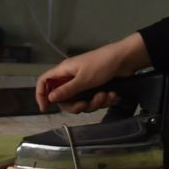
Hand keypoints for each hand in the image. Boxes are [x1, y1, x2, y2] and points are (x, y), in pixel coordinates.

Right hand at [35, 33, 149, 112]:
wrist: (127, 59)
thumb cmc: (102, 65)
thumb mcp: (83, 79)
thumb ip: (66, 90)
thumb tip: (50, 98)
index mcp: (64, 71)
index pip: (44, 82)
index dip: (41, 94)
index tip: (45, 108)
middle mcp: (72, 78)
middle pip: (64, 98)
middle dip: (76, 105)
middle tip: (85, 105)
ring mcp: (85, 83)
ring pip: (81, 102)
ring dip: (94, 103)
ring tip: (105, 96)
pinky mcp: (97, 88)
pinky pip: (94, 100)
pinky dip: (103, 100)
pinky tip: (112, 95)